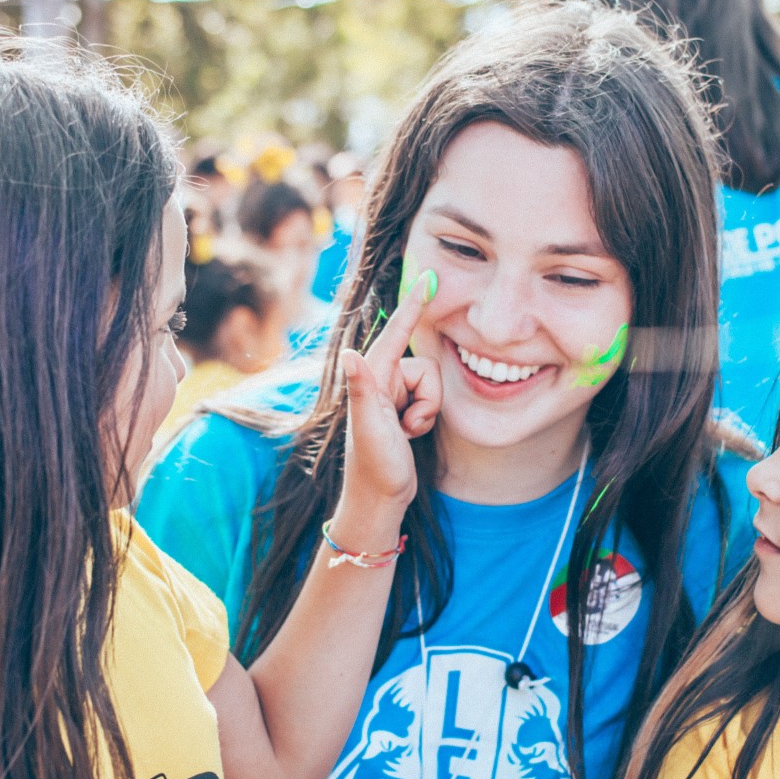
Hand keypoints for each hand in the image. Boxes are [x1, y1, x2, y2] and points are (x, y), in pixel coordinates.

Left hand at [338, 276, 440, 510]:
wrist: (380, 500)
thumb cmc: (374, 467)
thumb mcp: (370, 428)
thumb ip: (362, 389)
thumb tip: (348, 353)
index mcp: (370, 378)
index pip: (395, 333)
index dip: (413, 306)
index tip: (427, 278)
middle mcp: (379, 381)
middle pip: (424, 365)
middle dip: (426, 397)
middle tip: (408, 425)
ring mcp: (392, 396)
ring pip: (431, 383)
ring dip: (426, 410)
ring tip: (408, 433)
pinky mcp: (403, 409)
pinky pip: (429, 399)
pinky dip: (426, 417)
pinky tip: (410, 435)